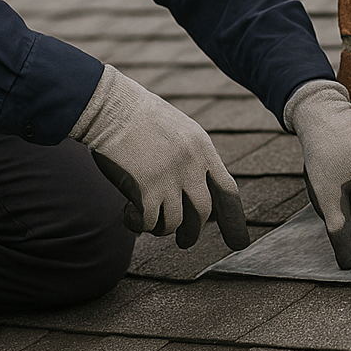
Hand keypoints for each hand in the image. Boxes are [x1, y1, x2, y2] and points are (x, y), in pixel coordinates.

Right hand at [70, 64, 248, 249]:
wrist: (111, 107)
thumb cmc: (138, 117)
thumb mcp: (177, 131)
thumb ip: (190, 158)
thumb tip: (192, 193)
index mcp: (203, 148)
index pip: (227, 190)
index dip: (234, 220)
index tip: (239, 243)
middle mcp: (192, 165)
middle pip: (203, 212)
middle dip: (193, 233)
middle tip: (184, 242)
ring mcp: (171, 178)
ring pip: (175, 222)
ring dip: (161, 229)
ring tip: (148, 223)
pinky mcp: (147, 190)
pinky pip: (149, 222)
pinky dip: (139, 224)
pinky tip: (129, 215)